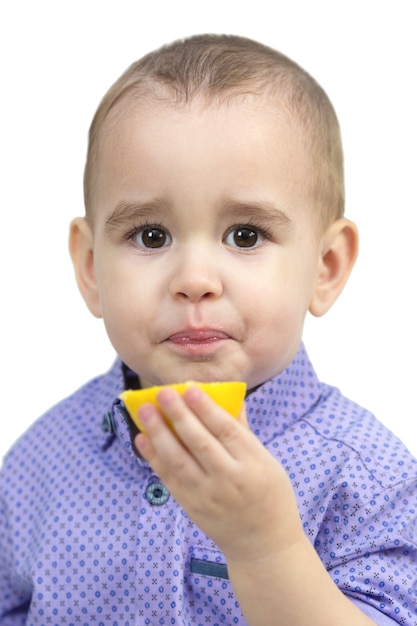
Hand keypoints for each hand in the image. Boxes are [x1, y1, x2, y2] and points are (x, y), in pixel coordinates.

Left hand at [134, 385, 302, 562]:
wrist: (263, 545)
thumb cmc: (270, 495)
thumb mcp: (267, 462)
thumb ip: (244, 431)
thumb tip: (230, 397)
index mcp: (253, 463)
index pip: (226, 430)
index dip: (206, 408)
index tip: (190, 388)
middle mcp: (229, 479)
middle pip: (199, 442)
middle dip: (178, 415)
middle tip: (162, 393)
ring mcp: (208, 495)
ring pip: (179, 459)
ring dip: (159, 433)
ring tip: (145, 411)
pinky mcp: (192, 507)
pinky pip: (169, 478)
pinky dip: (154, 458)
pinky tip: (142, 439)